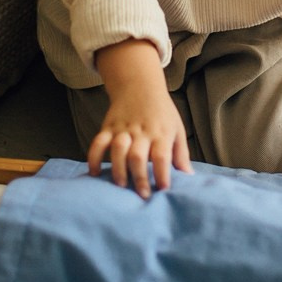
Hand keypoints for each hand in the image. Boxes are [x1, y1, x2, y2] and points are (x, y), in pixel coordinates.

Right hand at [91, 39, 192, 197]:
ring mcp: (123, 129)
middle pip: (138, 156)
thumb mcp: (177, 129)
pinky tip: (94, 172)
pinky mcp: (108, 127)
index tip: (164, 189)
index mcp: (161, 132)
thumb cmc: (162, 112)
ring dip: (118, 169)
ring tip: (121, 185)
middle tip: (142, 195)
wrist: (140, 86)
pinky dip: (94, 157)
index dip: (162, 173)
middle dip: (139, 177)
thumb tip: (188, 177)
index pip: (162, 155)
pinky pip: (98, 142)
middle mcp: (142, 131)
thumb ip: (181, 154)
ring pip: (118, 150)